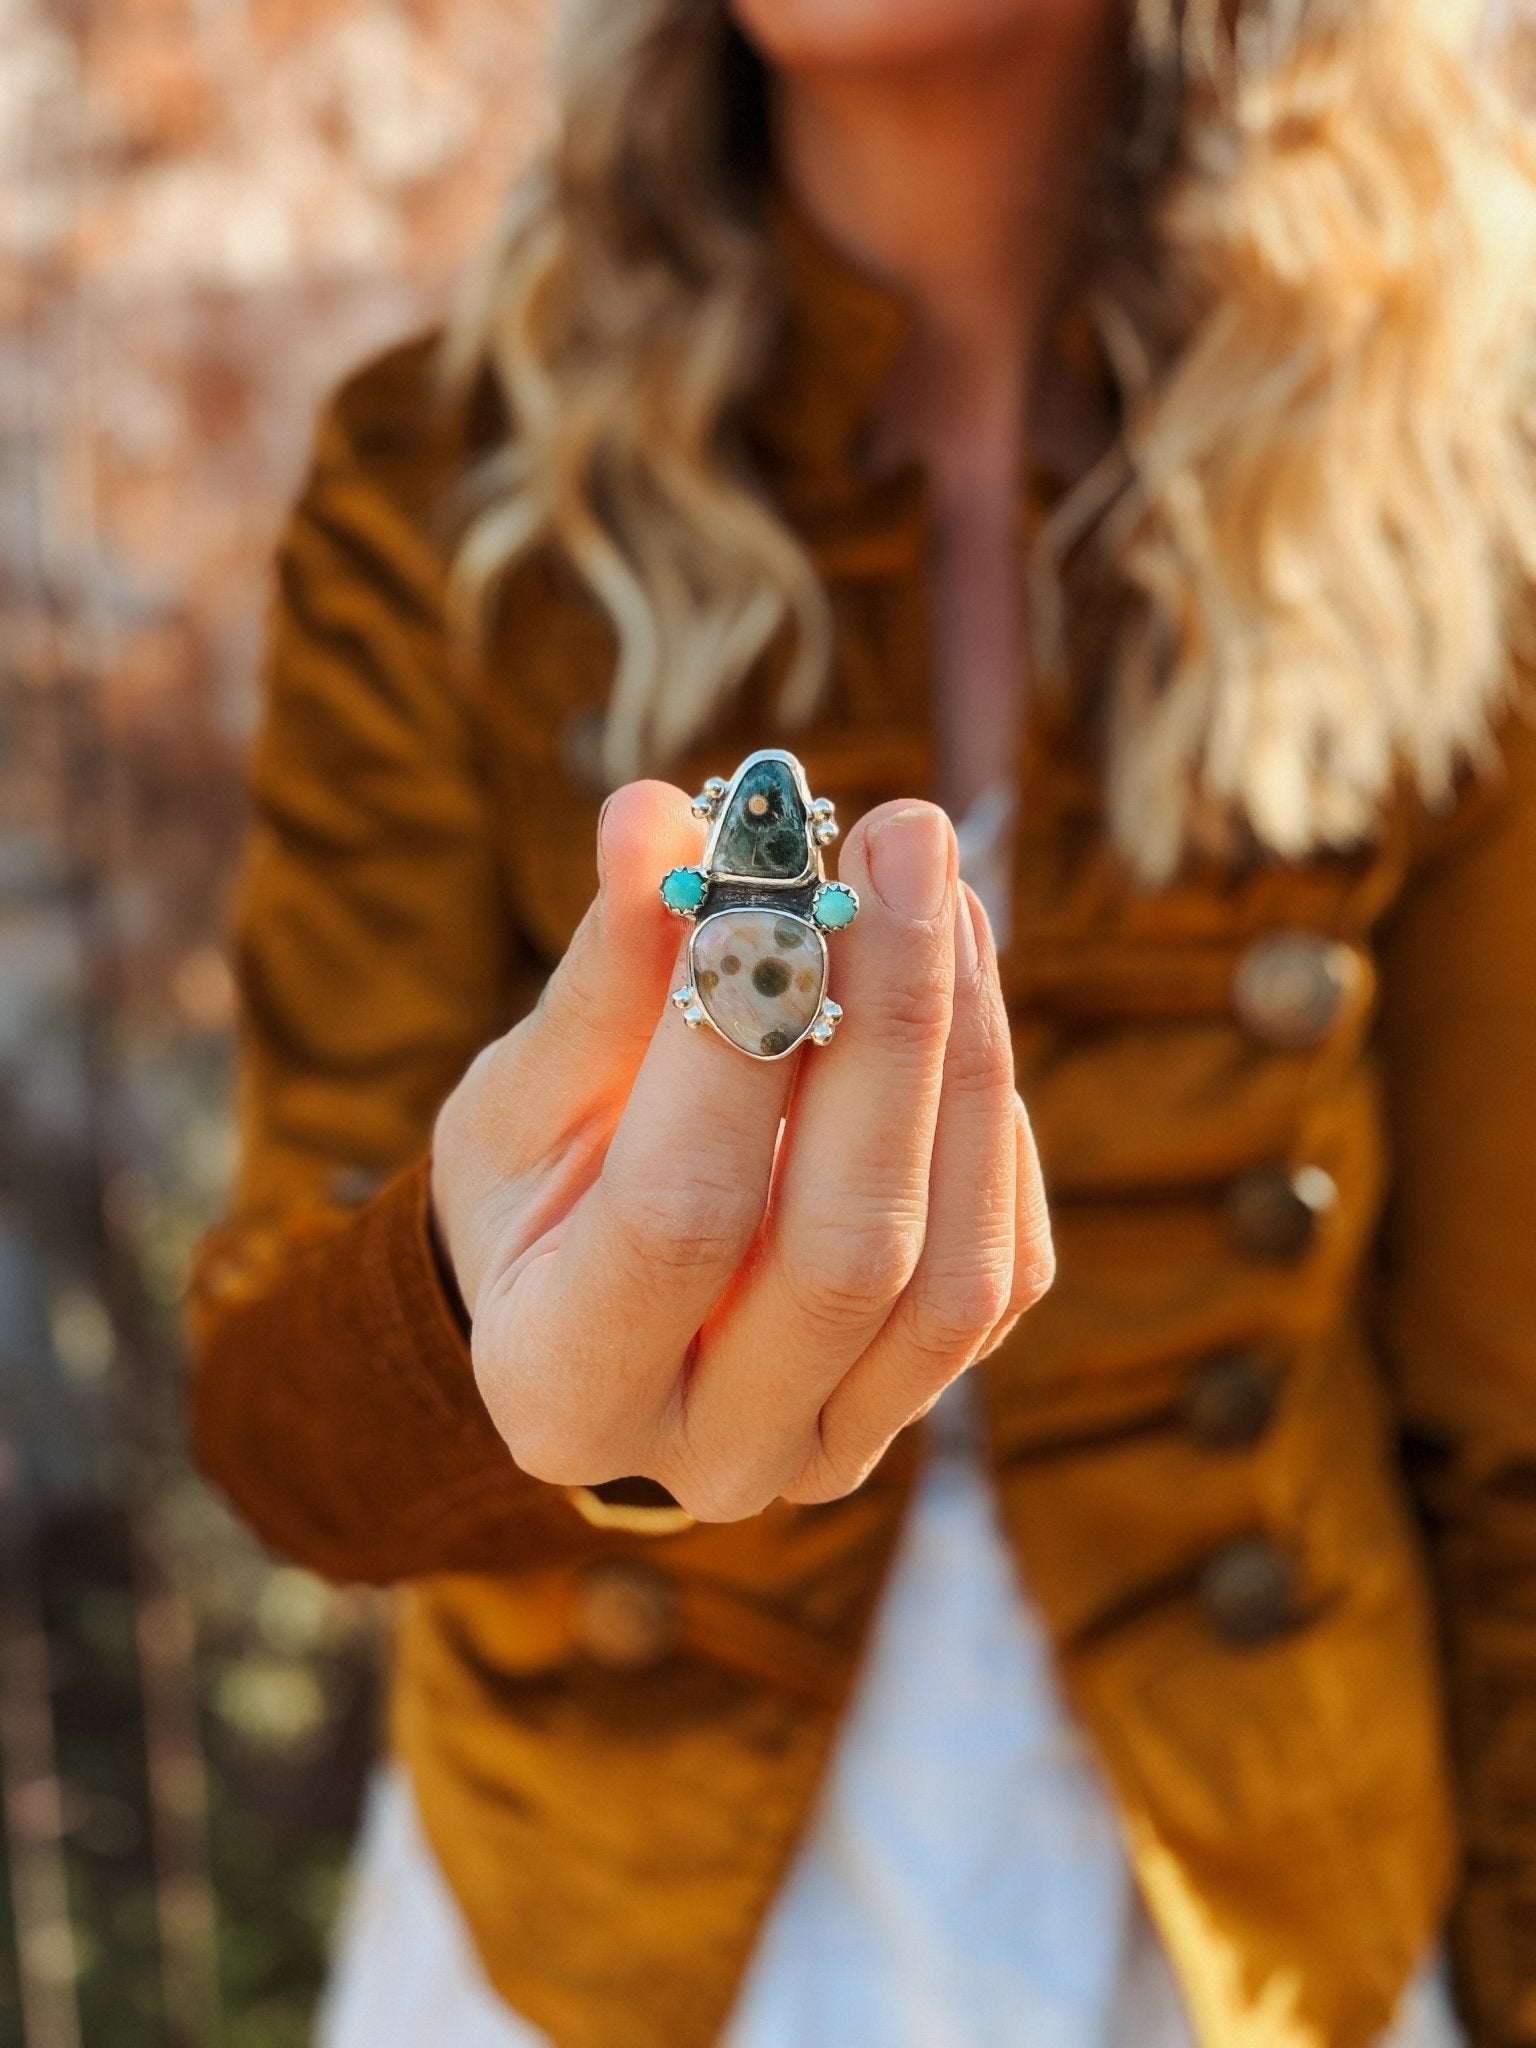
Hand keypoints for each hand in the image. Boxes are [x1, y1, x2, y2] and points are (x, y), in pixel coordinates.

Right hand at [431, 780, 1052, 1521]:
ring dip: (963, 1059)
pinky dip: (991, 1124)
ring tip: (941, 894)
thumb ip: (604, 974)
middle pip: (846, 1247)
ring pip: (953, 1270)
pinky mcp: (916, 1404)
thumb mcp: (527, 1091)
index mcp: (561, 1384)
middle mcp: (710, 1453)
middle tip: (905, 842)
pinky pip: (1001, 1271)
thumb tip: (658, 816)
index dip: (738, 1036)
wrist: (581, 1313)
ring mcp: (831, 1445)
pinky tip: (958, 997)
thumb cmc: (534, 1190)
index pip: (680, 1212)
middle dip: (890, 1025)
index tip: (773, 865)